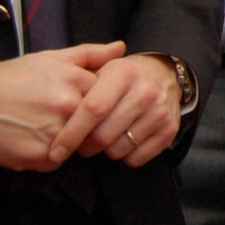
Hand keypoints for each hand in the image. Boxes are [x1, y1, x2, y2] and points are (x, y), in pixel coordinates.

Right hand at [0, 41, 125, 171]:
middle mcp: (68, 107)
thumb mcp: (51, 58)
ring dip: (68, 142)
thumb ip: (90, 54)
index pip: (108, 101)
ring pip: (78, 146)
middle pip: (96, 126)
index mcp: (76, 81)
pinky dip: (48, 155)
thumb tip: (121, 48)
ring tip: (44, 128)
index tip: (83, 105)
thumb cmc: (13, 77)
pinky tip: (30, 140)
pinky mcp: (38, 157)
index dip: (97, 105)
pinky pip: (57, 162)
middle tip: (63, 121)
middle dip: (86, 127)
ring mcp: (55, 133)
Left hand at [50, 50, 181, 167]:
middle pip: (103, 136)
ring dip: (105, 150)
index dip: (71, 134)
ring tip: (107, 135)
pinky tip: (124, 139)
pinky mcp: (169, 130)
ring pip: (118, 150)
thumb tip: (55, 103)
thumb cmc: (122, 76)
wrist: (163, 75)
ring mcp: (159, 112)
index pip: (92, 110)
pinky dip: (125, 155)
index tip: (56, 151)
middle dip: (85, 146)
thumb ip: (75, 80)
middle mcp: (144, 91)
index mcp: (122, 73)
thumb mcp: (101, 66)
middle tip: (82, 142)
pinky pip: (136, 158)